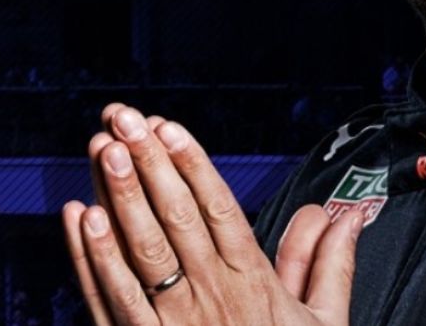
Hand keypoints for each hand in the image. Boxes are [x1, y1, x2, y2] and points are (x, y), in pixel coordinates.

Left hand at [63, 104, 361, 324]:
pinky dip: (89, 257)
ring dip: (116, 199)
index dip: (192, 166)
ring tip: (100, 153)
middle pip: (174, 220)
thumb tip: (347, 213)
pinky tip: (78, 217)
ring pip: (139, 252)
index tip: (170, 128)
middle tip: (125, 121)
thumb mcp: (323, 321)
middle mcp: (210, 298)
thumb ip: (330, 262)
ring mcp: (170, 325)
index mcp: (253, 283)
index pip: (218, 211)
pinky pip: (109, 298)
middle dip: (147, 165)